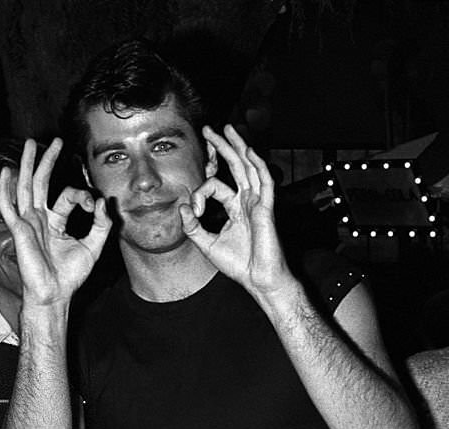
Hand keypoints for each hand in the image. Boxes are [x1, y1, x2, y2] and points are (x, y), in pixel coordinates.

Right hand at [0, 138, 111, 308]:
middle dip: (46, 161)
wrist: (55, 295)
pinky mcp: (19, 232)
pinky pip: (10, 208)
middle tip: (53, 141)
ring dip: (27, 165)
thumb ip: (102, 225)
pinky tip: (6, 173)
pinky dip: (6, 190)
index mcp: (54, 222)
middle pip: (40, 183)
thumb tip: (105, 203)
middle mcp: (39, 219)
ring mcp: (27, 224)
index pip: (66, 196)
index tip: (95, 204)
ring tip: (29, 144)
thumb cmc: (70, 276)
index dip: (82, 195)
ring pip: (25, 188)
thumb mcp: (94, 247)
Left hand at [179, 125, 290, 299]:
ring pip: (248, 167)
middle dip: (222, 147)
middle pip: (234, 166)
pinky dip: (256, 165)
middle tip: (209, 129)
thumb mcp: (207, 245)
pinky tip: (248, 151)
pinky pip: (263, 182)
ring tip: (227, 129)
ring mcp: (258, 202)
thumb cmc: (239, 264)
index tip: (193, 209)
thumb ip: (193, 227)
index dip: (199, 193)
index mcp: (235, 207)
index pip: (215, 186)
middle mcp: (247, 201)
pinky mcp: (266, 209)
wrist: (259, 279)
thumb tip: (182, 208)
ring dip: (237, 147)